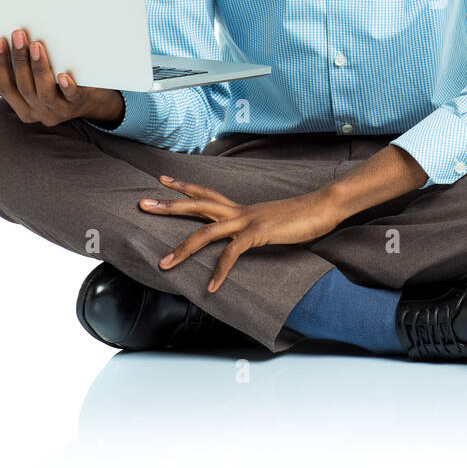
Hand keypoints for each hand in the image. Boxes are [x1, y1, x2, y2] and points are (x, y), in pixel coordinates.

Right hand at [0, 27, 122, 127]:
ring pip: (44, 92)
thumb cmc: (50, 89)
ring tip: (36, 45)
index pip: (5, 87)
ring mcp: (59, 110)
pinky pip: (72, 97)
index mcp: (21, 108)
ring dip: (39, 68)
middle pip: (24, 87)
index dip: (0, 64)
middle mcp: (38, 112)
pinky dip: (67, 87)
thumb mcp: (21, 89)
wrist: (90, 101)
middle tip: (18, 34)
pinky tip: (64, 75)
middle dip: (18, 60)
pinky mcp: (79, 104)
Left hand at [140, 178, 343, 292]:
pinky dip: (220, 272)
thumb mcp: (273, 222)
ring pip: (206, 231)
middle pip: (197, 204)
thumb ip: (256, 229)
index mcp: (242, 208)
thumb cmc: (303, 216)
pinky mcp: (258, 233)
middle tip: (142, 204)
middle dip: (169, 205)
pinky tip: (211, 287)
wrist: (324, 207)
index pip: (206, 193)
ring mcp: (248, 220)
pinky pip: (232, 254)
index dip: (184, 187)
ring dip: (183, 248)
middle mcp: (240, 210)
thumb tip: (249, 237)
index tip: (162, 180)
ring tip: (163, 263)